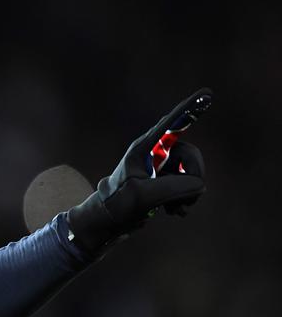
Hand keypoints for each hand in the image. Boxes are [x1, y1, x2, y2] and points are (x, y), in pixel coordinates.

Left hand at [66, 88, 209, 252]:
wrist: (108, 222)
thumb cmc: (117, 204)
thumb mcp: (143, 196)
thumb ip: (173, 187)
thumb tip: (198, 184)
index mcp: (144, 148)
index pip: (171, 125)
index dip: (190, 109)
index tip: (207, 94)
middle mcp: (154, 153)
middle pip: (190, 154)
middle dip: (192, 176)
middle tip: (185, 199)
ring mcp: (161, 167)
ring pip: (192, 172)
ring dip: (188, 193)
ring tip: (175, 209)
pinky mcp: (165, 181)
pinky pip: (189, 185)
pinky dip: (185, 199)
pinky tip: (175, 211)